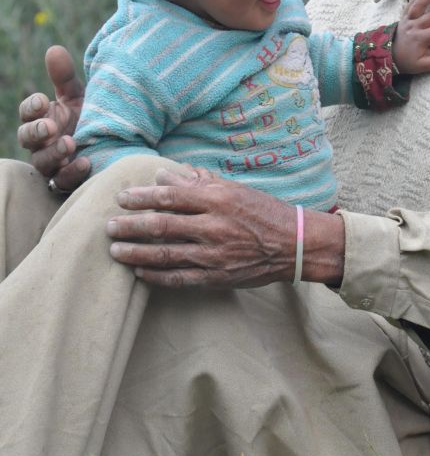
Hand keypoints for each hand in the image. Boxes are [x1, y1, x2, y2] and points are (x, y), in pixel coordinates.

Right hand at [17, 45, 90, 189]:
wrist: (116, 143)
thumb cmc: (89, 116)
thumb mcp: (79, 96)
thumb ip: (65, 77)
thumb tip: (54, 49)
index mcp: (42, 118)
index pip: (28, 112)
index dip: (32, 107)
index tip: (43, 101)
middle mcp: (42, 142)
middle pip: (27, 139)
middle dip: (36, 131)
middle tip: (50, 126)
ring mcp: (53, 163)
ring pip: (43, 162)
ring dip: (54, 153)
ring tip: (70, 143)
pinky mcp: (67, 181)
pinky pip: (63, 182)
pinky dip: (72, 174)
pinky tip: (86, 163)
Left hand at [106, 167, 344, 288]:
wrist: (295, 245)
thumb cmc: (263, 212)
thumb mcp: (234, 189)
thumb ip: (198, 183)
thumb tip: (164, 176)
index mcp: (218, 199)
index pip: (170, 196)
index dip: (142, 197)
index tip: (122, 198)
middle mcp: (214, 226)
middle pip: (161, 225)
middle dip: (130, 226)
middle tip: (109, 226)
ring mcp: (215, 254)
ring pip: (165, 254)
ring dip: (135, 253)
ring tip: (115, 251)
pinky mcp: (217, 277)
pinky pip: (179, 278)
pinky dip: (156, 276)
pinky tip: (139, 273)